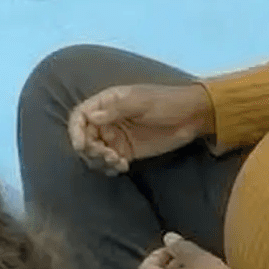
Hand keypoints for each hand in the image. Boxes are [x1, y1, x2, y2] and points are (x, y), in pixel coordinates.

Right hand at [68, 82, 214, 173]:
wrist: (192, 117)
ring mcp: (116, 137)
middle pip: (85, 136)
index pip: (81, 116)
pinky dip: (110, 166)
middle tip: (107, 155)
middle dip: (90, 149)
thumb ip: (116, 109)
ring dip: (99, 160)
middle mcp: (107, 120)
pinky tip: (122, 166)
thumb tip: (91, 117)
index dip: (76, 130)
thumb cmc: (167, 102)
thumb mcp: (142, 102)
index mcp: (107, 103)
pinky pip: (109, 161)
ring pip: (94, 151)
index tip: (82, 145)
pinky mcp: (126, 151)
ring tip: (117, 162)